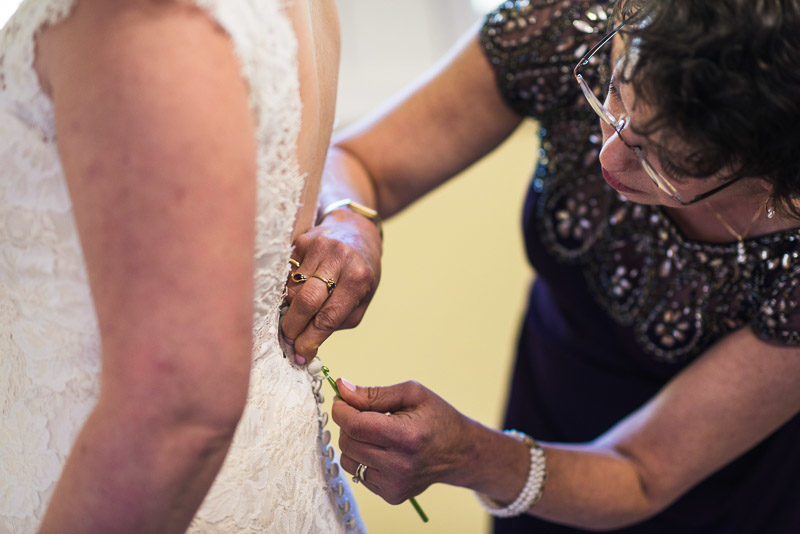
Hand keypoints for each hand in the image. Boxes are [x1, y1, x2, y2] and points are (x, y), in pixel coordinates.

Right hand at [281, 210, 381, 361]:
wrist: (357, 230)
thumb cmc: (360, 273)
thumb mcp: (362, 299)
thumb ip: (339, 321)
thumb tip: (307, 343)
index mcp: (358, 278)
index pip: (328, 317)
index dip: (310, 339)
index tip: (301, 354)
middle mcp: (338, 260)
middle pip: (305, 301)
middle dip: (293, 327)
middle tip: (290, 340)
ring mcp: (318, 248)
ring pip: (292, 289)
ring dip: (291, 308)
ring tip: (297, 314)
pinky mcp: (302, 241)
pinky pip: (286, 274)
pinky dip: (288, 288)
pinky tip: (297, 291)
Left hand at [332, 379, 476, 504]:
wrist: (460, 452)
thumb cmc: (437, 418)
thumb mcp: (412, 394)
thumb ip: (373, 393)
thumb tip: (342, 388)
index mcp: (405, 436)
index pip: (355, 425)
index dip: (341, 410)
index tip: (341, 401)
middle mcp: (399, 465)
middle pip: (348, 442)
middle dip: (347, 424)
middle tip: (360, 413)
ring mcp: (395, 484)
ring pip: (348, 460)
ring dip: (352, 442)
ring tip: (372, 433)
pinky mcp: (392, 495)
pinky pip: (358, 474)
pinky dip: (362, 459)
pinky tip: (381, 450)